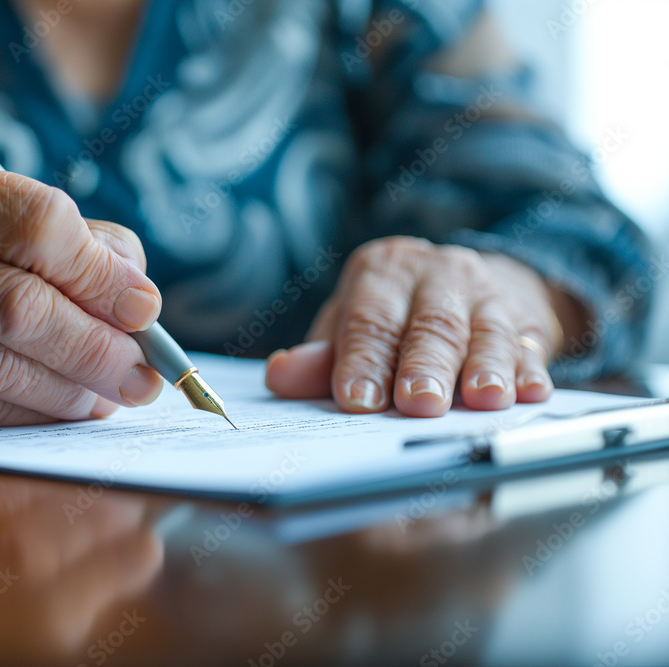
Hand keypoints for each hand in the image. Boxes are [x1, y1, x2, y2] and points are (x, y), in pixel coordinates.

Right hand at [0, 158, 164, 426]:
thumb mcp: (19, 225)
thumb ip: (89, 251)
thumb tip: (139, 307)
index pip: (39, 225)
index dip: (102, 275)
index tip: (144, 310)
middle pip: (20, 308)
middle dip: (97, 349)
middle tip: (142, 375)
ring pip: (0, 371)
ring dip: (72, 391)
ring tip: (109, 395)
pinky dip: (34, 416)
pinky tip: (63, 408)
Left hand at [266, 237, 580, 416]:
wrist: (467, 288)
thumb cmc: (395, 317)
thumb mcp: (351, 327)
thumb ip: (321, 358)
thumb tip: (280, 377)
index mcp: (383, 271)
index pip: (369, 319)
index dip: (363, 360)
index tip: (357, 400)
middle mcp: (436, 274)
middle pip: (431, 324)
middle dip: (425, 366)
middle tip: (419, 404)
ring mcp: (486, 294)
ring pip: (486, 331)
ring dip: (486, 367)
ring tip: (483, 400)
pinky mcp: (526, 319)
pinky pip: (530, 345)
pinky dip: (532, 370)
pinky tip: (531, 393)